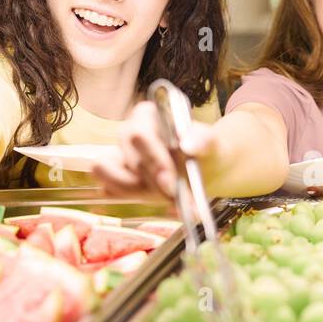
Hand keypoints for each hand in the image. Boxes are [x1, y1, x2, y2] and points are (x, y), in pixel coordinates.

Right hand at [93, 100, 215, 201]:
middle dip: (151, 184)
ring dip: (139, 193)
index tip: (170, 180)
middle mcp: (128, 135)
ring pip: (110, 176)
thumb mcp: (212, 142)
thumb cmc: (206, 150)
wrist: (209, 168)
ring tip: (172, 200)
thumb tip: (187, 143)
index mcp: (146, 116)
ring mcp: (119, 158)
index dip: (152, 160)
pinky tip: (167, 205)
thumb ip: (203, 140)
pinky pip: (111, 191)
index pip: (138, 136)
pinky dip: (137, 201)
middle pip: (127, 162)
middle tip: (175, 196)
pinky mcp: (118, 179)